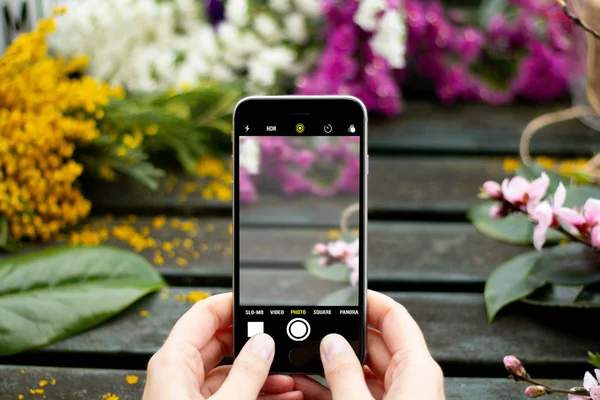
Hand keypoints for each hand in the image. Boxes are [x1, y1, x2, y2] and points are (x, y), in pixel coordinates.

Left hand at [142, 293, 301, 399]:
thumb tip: (264, 343)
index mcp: (174, 361)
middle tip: (279, 340)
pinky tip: (282, 394)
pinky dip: (256, 390)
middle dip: (254, 341)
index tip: (258, 302)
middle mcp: (179, 372)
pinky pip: (231, 390)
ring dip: (261, 370)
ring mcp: (189, 393)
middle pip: (220, 341)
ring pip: (230, 368)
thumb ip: (247, 372)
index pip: (203, 314)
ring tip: (289, 376)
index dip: (231, 303)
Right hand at [293, 290, 444, 399]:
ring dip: (334, 365)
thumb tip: (331, 343)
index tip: (347, 293)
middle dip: (343, 336)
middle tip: (315, 332)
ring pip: (363, 369)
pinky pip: (359, 390)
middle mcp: (411, 380)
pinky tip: (309, 384)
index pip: (395, 318)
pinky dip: (335, 386)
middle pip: (375, 342)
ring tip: (305, 359)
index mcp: (416, 370)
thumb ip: (344, 374)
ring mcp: (398, 397)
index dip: (371, 300)